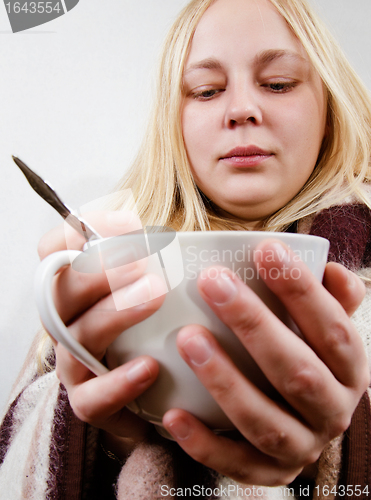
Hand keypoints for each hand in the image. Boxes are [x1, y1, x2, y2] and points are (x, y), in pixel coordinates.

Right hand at [38, 211, 165, 456]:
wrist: (160, 390)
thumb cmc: (159, 325)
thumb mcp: (163, 284)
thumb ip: (166, 258)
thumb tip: (199, 230)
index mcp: (79, 286)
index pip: (57, 249)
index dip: (81, 229)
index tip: (130, 222)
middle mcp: (68, 320)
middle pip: (61, 288)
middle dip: (99, 269)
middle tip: (140, 258)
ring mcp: (74, 362)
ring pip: (76, 338)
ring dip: (114, 313)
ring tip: (154, 294)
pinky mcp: (89, 401)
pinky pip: (92, 399)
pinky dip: (118, 382)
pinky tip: (150, 367)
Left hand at [162, 239, 368, 485]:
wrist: (306, 421)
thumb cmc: (307, 355)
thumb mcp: (325, 328)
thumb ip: (330, 299)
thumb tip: (329, 268)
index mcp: (351, 370)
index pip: (333, 328)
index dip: (302, 290)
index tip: (265, 249)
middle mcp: (333, 412)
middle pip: (296, 372)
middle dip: (253, 324)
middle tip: (212, 282)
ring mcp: (302, 447)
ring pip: (264, 421)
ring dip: (225, 380)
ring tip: (188, 338)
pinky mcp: (270, 473)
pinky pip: (236, 465)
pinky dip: (204, 444)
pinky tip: (173, 414)